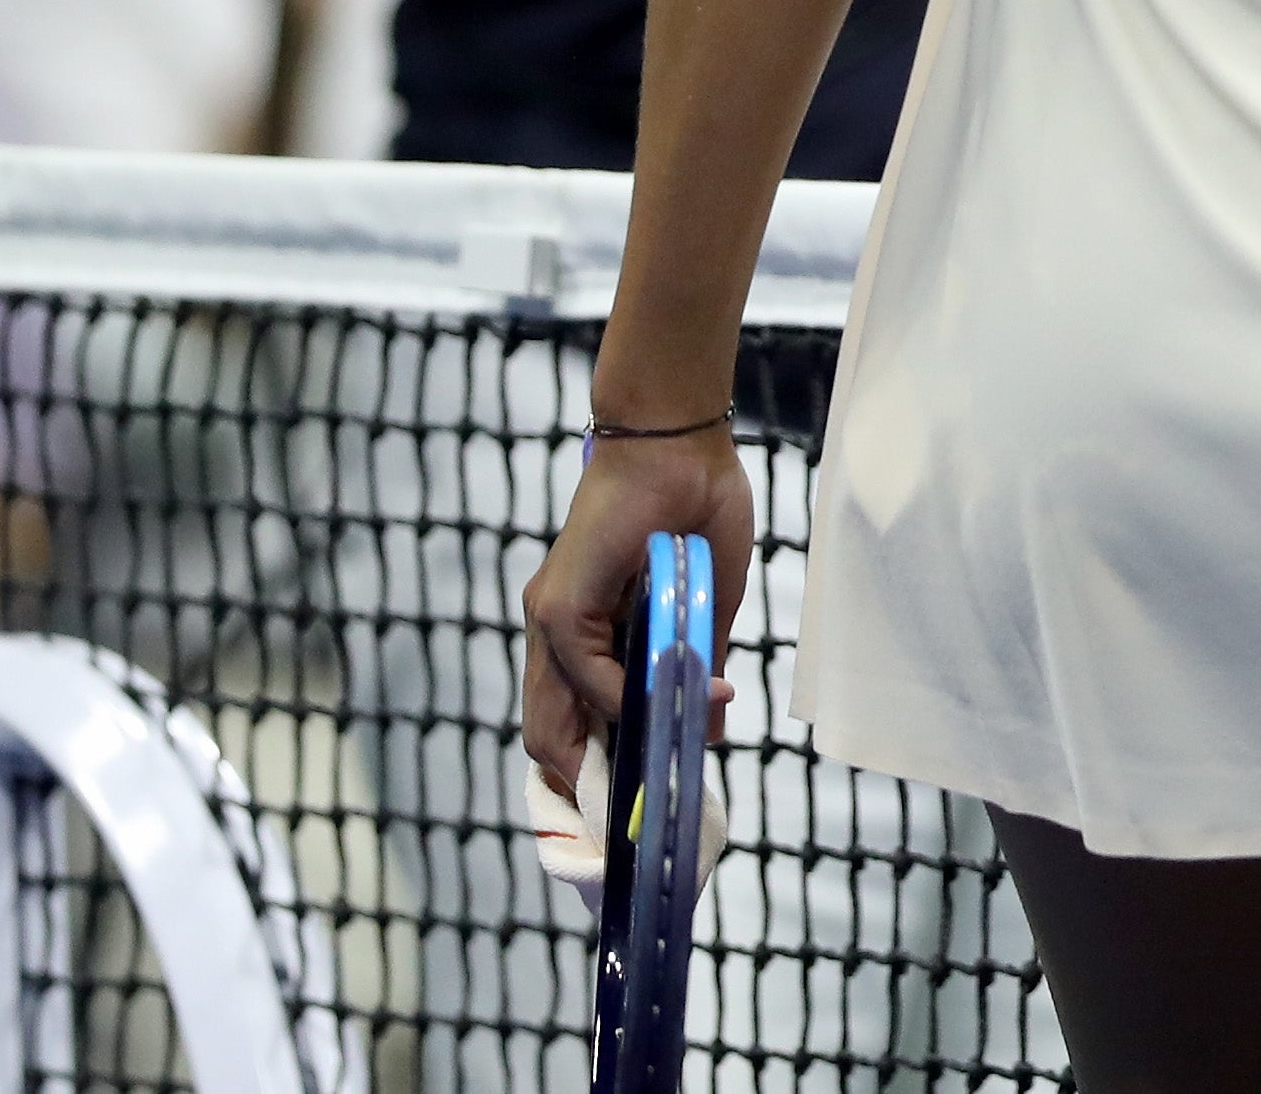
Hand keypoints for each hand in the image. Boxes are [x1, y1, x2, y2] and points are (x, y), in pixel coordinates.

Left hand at [520, 423, 752, 797]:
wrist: (678, 444)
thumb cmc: (695, 508)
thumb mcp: (703, 605)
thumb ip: (694, 662)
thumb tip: (711, 724)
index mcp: (583, 633)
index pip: (569, 722)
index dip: (597, 769)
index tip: (633, 805)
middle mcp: (554, 633)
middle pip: (549, 737)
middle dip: (591, 787)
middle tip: (638, 817)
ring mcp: (549, 620)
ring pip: (551, 721)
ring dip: (602, 760)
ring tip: (649, 783)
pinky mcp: (558, 605)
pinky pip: (587, 676)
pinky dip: (629, 702)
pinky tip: (675, 704)